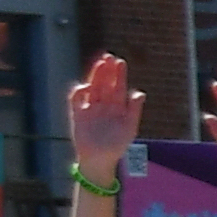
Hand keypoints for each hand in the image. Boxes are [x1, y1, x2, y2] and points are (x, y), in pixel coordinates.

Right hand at [64, 53, 139, 172]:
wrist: (100, 160)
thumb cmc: (117, 145)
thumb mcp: (130, 127)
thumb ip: (134, 110)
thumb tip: (140, 93)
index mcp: (117, 106)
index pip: (118, 86)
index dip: (119, 74)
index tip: (120, 62)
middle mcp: (104, 104)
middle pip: (104, 83)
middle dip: (107, 70)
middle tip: (109, 56)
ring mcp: (90, 108)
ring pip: (92, 87)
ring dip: (95, 75)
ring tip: (100, 64)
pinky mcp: (77, 114)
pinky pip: (76, 100)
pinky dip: (79, 92)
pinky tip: (86, 86)